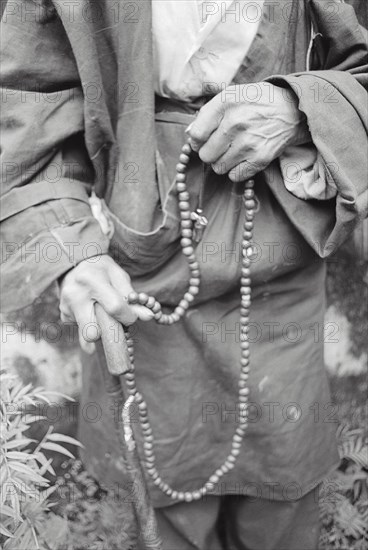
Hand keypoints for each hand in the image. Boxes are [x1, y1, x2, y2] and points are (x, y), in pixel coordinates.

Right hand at [59, 255, 153, 353]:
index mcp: (92, 281)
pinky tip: (92, 311)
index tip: (131, 315)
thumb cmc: (101, 270)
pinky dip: (92, 325)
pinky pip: (82, 331)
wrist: (75, 262)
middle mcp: (75, 296)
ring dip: (100, 330)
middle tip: (115, 322)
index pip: (115, 309)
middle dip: (108, 332)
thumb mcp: (119, 277)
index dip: (128, 316)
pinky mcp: (64, 317)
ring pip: (87, 336)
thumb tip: (147, 317)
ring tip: (103, 314)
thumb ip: (132, 297)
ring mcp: (67, 308)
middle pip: (93, 332)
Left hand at [187, 82, 309, 181]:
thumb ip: (208, 114)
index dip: (197, 142)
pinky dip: (237, 170)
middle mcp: (236, 122)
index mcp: (226, 102)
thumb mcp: (232, 95)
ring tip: (234, 150)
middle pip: (205, 155)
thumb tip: (191, 136)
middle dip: (210, 153)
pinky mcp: (260, 158)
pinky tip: (244, 157)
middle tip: (221, 146)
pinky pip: (235, 176)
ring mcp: (249, 142)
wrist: (292, 110)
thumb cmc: (257, 103)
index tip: (203, 141)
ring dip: (223, 162)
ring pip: (218, 168)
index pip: (196, 135)